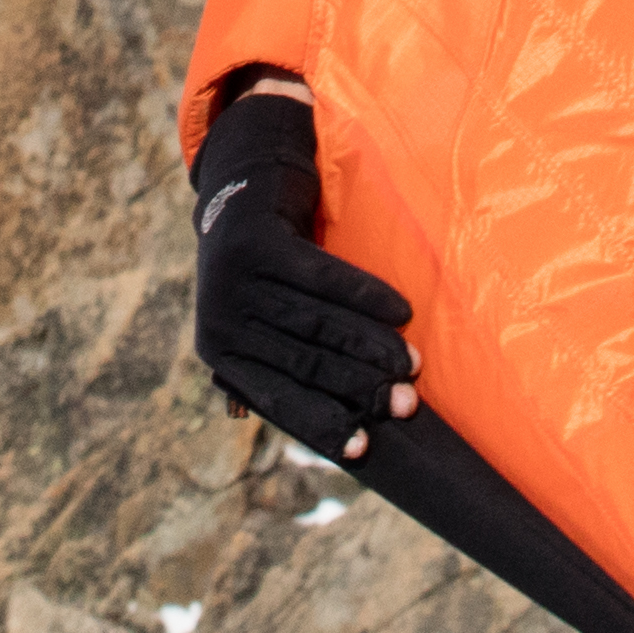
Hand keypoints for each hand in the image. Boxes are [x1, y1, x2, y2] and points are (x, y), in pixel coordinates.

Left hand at [190, 77, 420, 465]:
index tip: (365, 448)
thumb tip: (341, 432)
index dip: (324, 425)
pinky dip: (367, 296)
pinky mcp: (257, 243)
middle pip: (305, 362)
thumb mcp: (261, 322)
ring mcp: (232, 282)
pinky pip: (324, 276)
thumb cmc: (268, 271)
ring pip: (319, 322)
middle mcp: (220, 322)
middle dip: (361, 389)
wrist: (246, 184)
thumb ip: (285, 367)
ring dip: (372, 346)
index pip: (279, 399)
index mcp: (220, 355)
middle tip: (407, 406)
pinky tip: (402, 310)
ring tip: (413, 365)